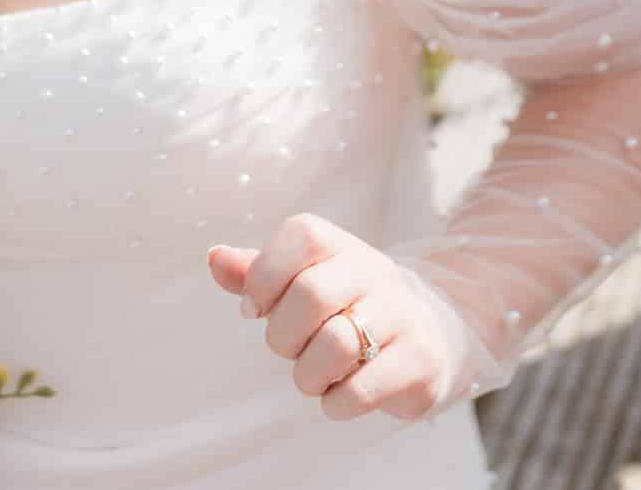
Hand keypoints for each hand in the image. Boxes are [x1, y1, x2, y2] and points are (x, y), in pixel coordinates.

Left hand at [208, 215, 472, 422]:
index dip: (264, 275)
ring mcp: (403, 315)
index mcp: (342, 247)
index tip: (255, 309)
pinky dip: (336, 403)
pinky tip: (341, 394)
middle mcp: (376, 272)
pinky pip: (361, 390)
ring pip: (336, 344)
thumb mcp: (305, 282)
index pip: (301, 236)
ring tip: (315, 376)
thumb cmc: (347, 308)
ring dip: (308, 376)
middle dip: (283, 336)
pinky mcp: (420, 360)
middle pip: (312, 294)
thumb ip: (257, 274)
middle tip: (290, 350)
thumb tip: (214, 257)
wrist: (426, 336)